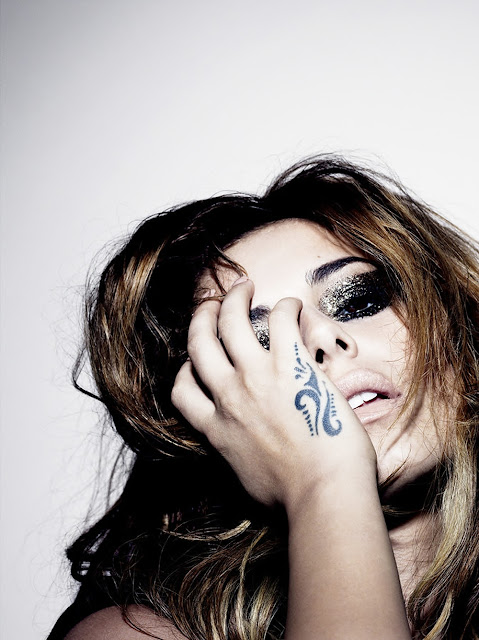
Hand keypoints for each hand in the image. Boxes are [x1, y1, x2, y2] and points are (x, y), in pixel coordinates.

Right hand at [171, 278, 376, 509]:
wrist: (322, 495)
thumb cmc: (292, 498)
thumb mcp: (246, 479)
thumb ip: (238, 455)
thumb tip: (248, 451)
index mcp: (216, 429)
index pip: (182, 389)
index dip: (185, 369)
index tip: (196, 362)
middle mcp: (229, 397)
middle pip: (199, 343)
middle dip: (201, 317)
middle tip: (210, 305)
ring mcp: (257, 377)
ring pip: (229, 321)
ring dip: (233, 298)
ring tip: (243, 286)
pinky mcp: (291, 366)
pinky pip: (279, 320)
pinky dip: (284, 307)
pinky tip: (291, 306)